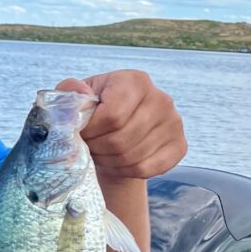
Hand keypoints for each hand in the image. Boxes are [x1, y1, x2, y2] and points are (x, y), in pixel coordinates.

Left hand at [56, 70, 185, 179]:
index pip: (112, 115)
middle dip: (96, 147)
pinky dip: (124, 171)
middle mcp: (160, 98)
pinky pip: (145, 168)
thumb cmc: (94, 112)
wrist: (116, 133)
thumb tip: (80, 92)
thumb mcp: (77, 97)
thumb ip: (70, 91)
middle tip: (87, 146)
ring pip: (131, 156)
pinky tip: (115, 162)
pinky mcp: (179, 146)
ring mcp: (174, 123)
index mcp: (135, 80)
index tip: (79, 132)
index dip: (90, 131)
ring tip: (98, 152)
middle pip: (120, 139)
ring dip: (107, 160)